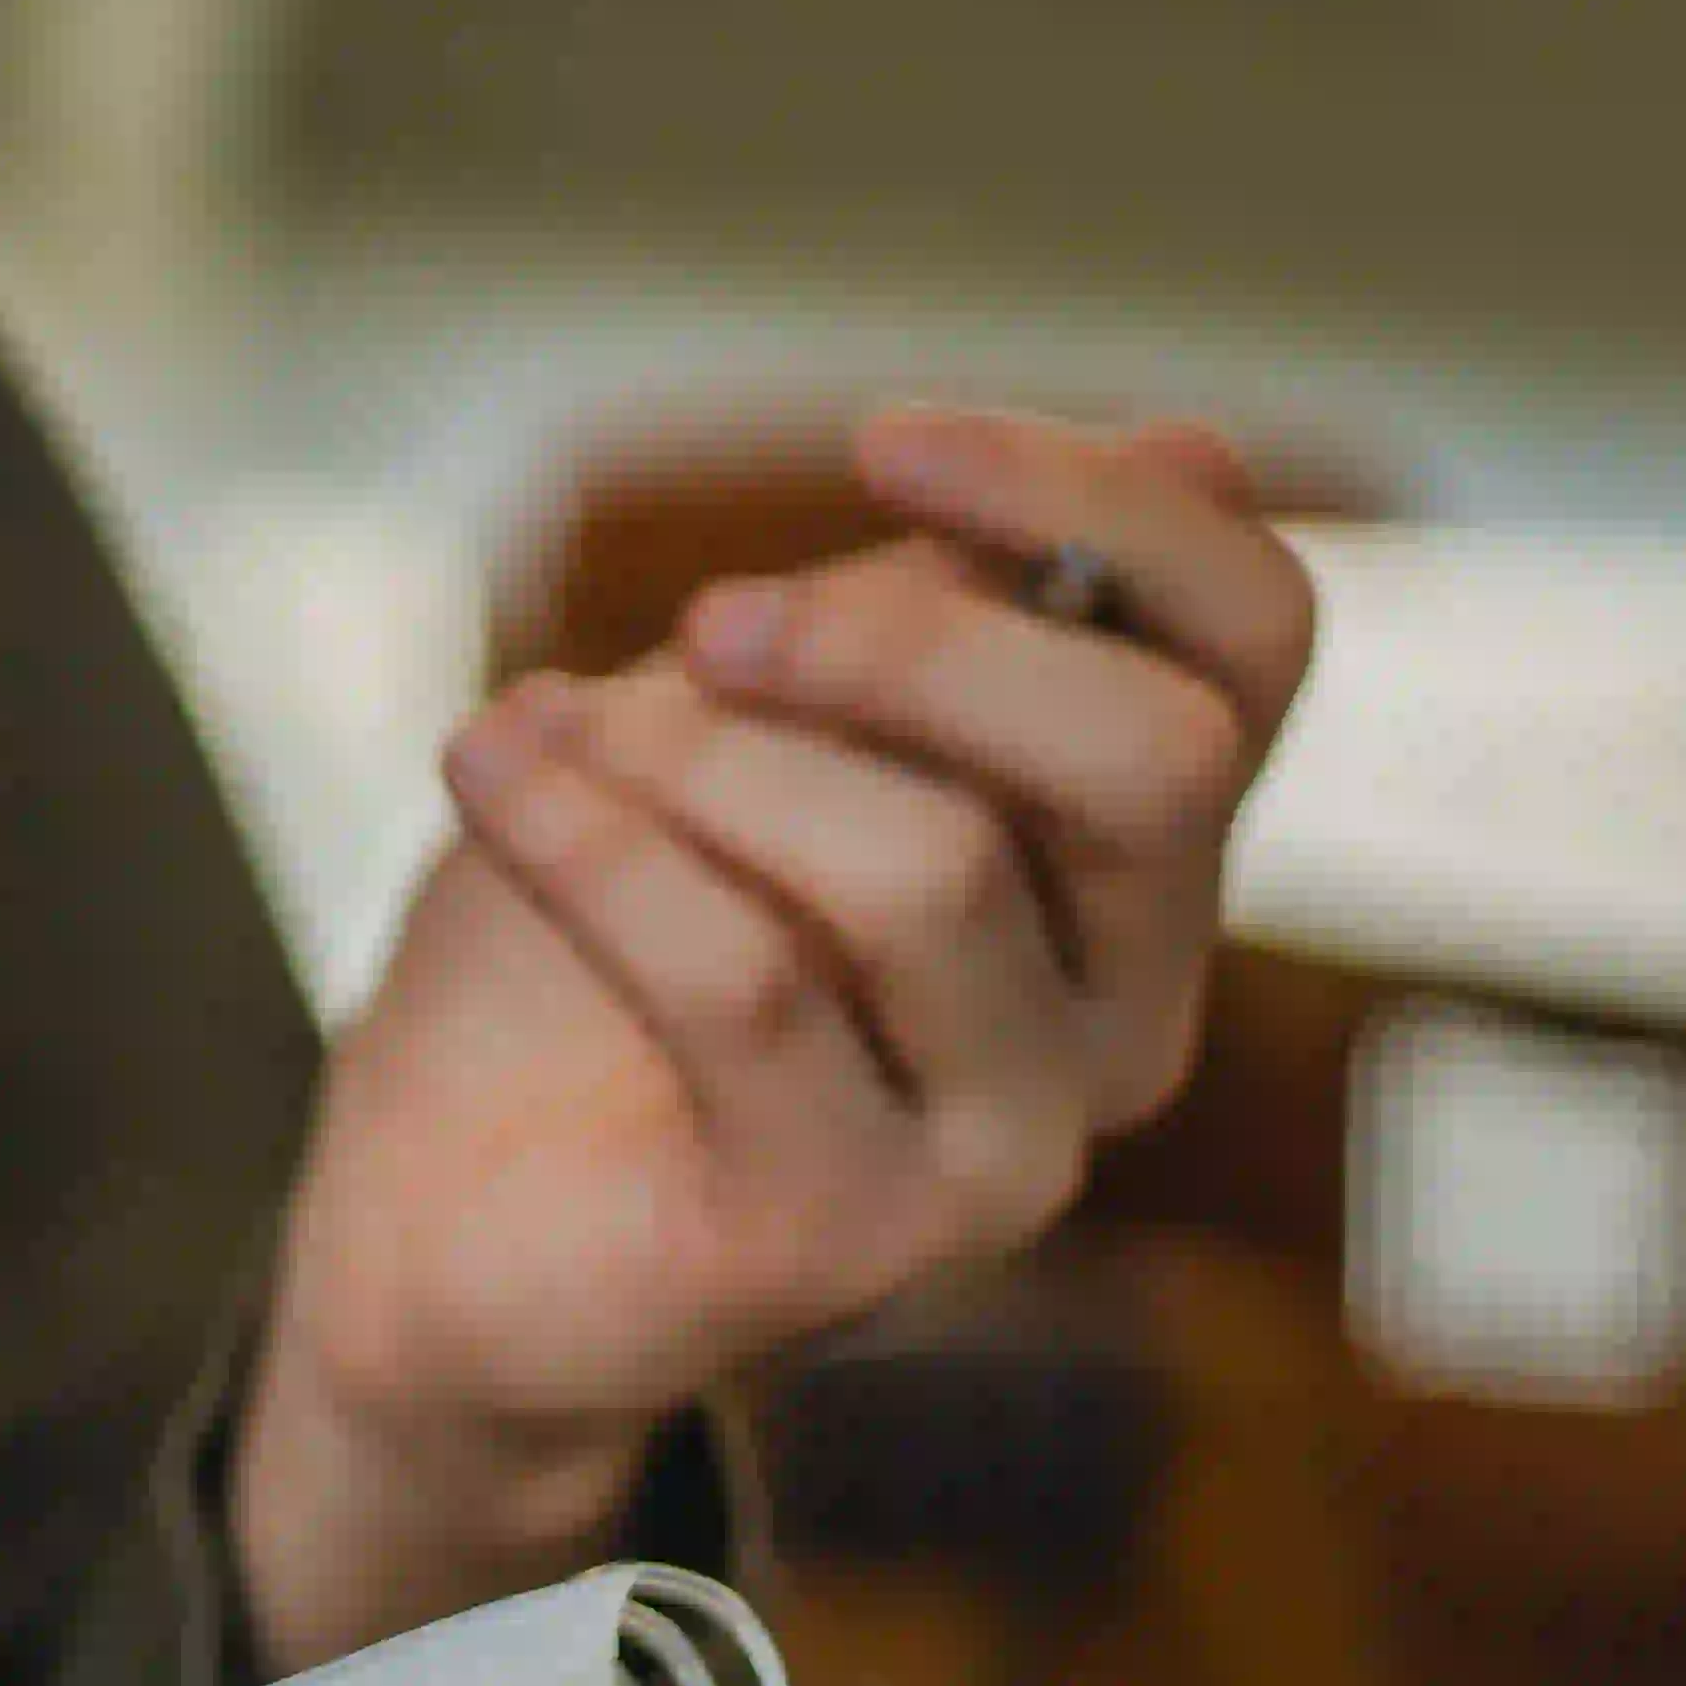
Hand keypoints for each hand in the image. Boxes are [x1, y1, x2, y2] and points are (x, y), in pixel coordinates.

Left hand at [238, 410, 1321, 1667]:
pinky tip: (491, 775)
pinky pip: (744, 985)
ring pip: (931, 872)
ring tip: (544, 734)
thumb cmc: (605, 943)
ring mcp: (1006, 1150)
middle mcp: (1119, 1018)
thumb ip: (939, 611)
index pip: (1254, 648)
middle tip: (709, 622)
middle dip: (910, 647)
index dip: (1110, 510)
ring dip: (702, 759)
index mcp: (1126, 864)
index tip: (889, 443)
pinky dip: (595, 846)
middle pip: (1154, 762)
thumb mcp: (760, 720)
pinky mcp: (846, 1243)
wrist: (430, 1210)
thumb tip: (1193, 444)